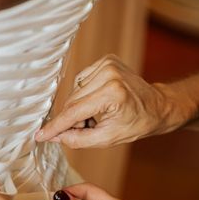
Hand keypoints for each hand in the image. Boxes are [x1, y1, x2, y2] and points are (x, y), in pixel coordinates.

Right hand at [35, 54, 196, 147]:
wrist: (158, 106)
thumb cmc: (137, 124)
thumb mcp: (108, 139)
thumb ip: (78, 139)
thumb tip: (54, 137)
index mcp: (112, 93)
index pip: (74, 112)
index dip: (55, 126)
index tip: (40, 135)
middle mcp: (108, 74)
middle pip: (72, 101)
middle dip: (71, 119)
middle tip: (83, 130)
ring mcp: (107, 64)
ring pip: (75, 92)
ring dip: (78, 107)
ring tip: (95, 116)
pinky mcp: (106, 60)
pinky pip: (81, 82)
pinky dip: (84, 95)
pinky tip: (97, 101)